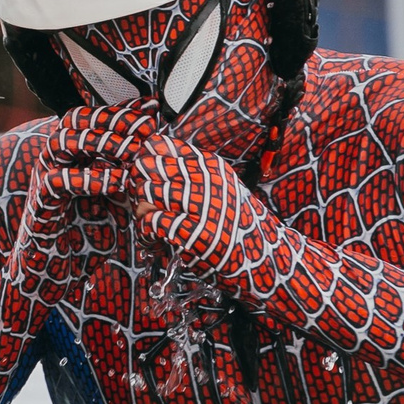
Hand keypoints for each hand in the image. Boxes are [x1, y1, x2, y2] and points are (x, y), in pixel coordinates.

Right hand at [6, 104, 155, 315]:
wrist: (56, 275)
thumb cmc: (89, 240)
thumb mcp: (120, 206)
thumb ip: (134, 183)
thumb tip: (164, 162)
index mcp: (74, 157)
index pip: (95, 120)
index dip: (123, 112)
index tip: (153, 109)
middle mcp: (56, 162)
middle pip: (76, 120)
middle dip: (111, 120)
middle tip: (144, 127)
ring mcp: (44, 179)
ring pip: (63, 141)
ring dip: (99, 142)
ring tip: (132, 150)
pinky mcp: (40, 203)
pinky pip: (59, 180)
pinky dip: (90, 178)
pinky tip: (118, 181)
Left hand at [66, 131, 285, 295]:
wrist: (266, 258)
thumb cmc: (239, 225)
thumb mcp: (221, 188)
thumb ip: (191, 174)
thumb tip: (150, 160)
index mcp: (209, 165)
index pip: (160, 146)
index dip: (144, 161)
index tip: (146, 178)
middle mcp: (205, 180)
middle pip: (147, 167)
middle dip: (137, 185)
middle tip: (141, 202)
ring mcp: (200, 205)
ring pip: (146, 193)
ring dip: (140, 210)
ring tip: (148, 223)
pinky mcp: (193, 233)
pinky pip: (152, 223)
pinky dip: (146, 233)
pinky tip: (155, 241)